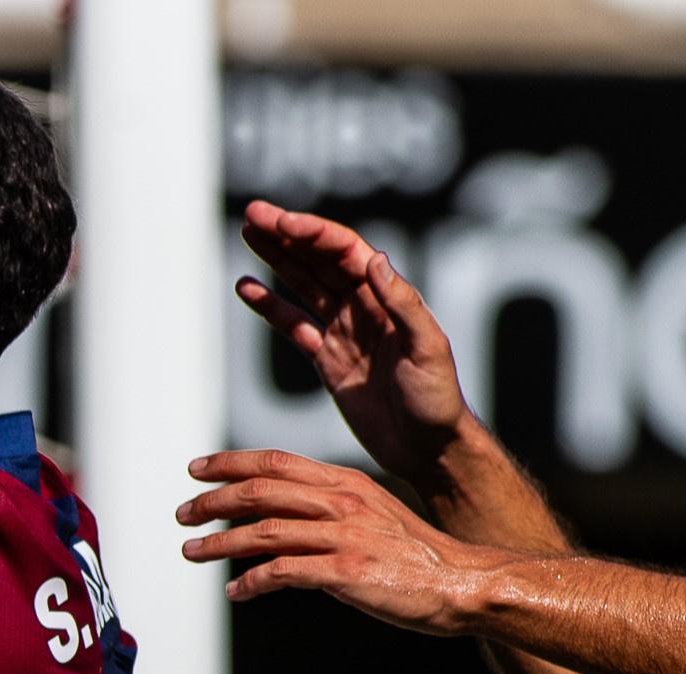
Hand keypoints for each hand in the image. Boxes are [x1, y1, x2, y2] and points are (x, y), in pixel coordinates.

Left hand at [179, 449, 510, 630]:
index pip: (277, 463)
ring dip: (220, 543)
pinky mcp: (346, 571)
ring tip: (192, 551)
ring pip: (264, 531)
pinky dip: (252, 583)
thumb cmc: (413, 555)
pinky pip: (283, 573)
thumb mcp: (370, 516)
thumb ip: (326, 512)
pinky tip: (236, 592)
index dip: (231, 464)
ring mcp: (344, 536)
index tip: (197, 470)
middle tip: (182, 514)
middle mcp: (343, 502)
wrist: (462, 582)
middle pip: (261, 491)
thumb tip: (279, 524)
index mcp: (347, 483)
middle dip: (213, 502)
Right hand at [233, 201, 473, 480]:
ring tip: (247, 234)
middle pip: (318, 260)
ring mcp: (343, 332)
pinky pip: (294, 325)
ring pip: (303, 285)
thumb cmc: (437, 400)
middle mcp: (364, 308)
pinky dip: (270, 307)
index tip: (280, 221)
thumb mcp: (428, 349)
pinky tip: (247, 289)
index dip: (312, 234)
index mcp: (388, 299)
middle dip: (287, 235)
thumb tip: (375, 260)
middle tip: (253, 214)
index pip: (345, 253)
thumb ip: (403, 304)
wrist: (427, 448)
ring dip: (276, 259)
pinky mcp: (328, 360)